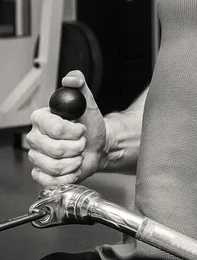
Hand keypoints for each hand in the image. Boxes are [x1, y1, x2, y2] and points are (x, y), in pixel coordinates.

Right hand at [26, 70, 107, 186]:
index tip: (81, 129)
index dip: (73, 131)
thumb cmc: (90, 125)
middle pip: (56, 150)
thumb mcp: (88, 102)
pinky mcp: (41, 174)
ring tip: (78, 154)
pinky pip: (52, 181)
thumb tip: (72, 78)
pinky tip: (73, 168)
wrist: (98, 144)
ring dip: (75, 162)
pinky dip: (69, 176)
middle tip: (81, 142)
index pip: (55, 129)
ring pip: (55, 167)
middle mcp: (35, 138)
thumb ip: (80, 86)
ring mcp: (36, 157)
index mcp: (41, 119)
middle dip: (77, 147)